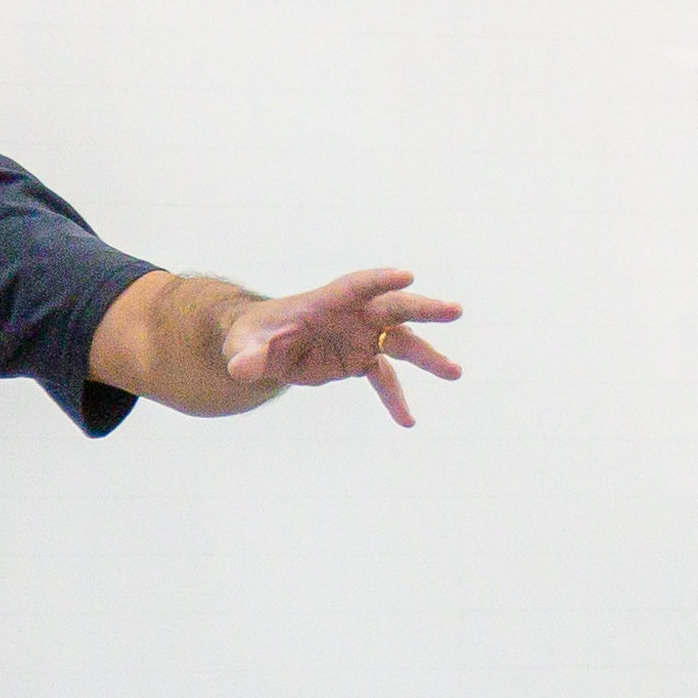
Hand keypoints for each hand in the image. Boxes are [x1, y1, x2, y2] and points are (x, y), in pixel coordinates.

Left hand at [221, 268, 468, 424]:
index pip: (356, 286)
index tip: (407, 276)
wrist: (262, 349)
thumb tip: (242, 370)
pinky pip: (384, 379)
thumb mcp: (245, 346)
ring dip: (428, 357)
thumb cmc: (252, 337)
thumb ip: (247, 356)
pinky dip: (395, 399)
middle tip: (455, 311)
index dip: (380, 280)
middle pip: (394, 307)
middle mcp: (352, 315)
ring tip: (455, 372)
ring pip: (401, 342)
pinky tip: (407, 422)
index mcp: (326, 300)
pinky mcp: (361, 360)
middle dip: (424, 309)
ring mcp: (361, 336)